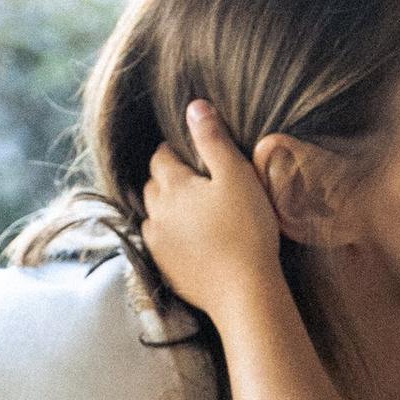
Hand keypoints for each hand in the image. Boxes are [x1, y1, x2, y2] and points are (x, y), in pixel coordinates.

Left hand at [141, 101, 289, 319]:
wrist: (244, 292)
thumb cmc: (246, 230)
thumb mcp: (236, 176)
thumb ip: (213, 140)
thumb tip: (194, 106)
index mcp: (172, 186)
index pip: (162, 156)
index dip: (175, 149)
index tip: (191, 150)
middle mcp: (156, 213)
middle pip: (153, 184)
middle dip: (168, 177)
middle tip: (196, 178)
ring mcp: (157, 244)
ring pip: (154, 215)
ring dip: (168, 208)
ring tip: (194, 209)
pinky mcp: (164, 269)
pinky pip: (160, 242)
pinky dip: (172, 235)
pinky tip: (193, 239)